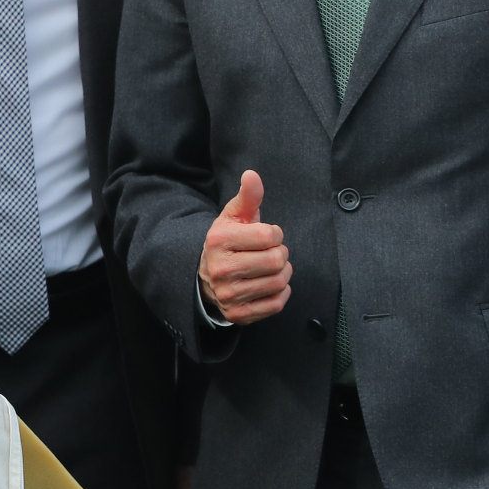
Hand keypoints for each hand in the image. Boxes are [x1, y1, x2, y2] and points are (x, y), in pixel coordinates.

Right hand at [197, 170, 289, 323]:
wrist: (206, 276)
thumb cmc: (227, 242)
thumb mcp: (233, 216)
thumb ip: (247, 196)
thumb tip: (252, 174)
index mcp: (218, 240)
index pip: (270, 236)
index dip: (275, 234)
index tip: (266, 235)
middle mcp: (220, 269)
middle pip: (277, 261)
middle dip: (280, 254)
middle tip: (270, 252)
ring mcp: (229, 294)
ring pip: (279, 282)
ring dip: (282, 273)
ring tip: (270, 268)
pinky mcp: (238, 314)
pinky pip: (276, 304)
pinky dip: (280, 293)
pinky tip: (268, 284)